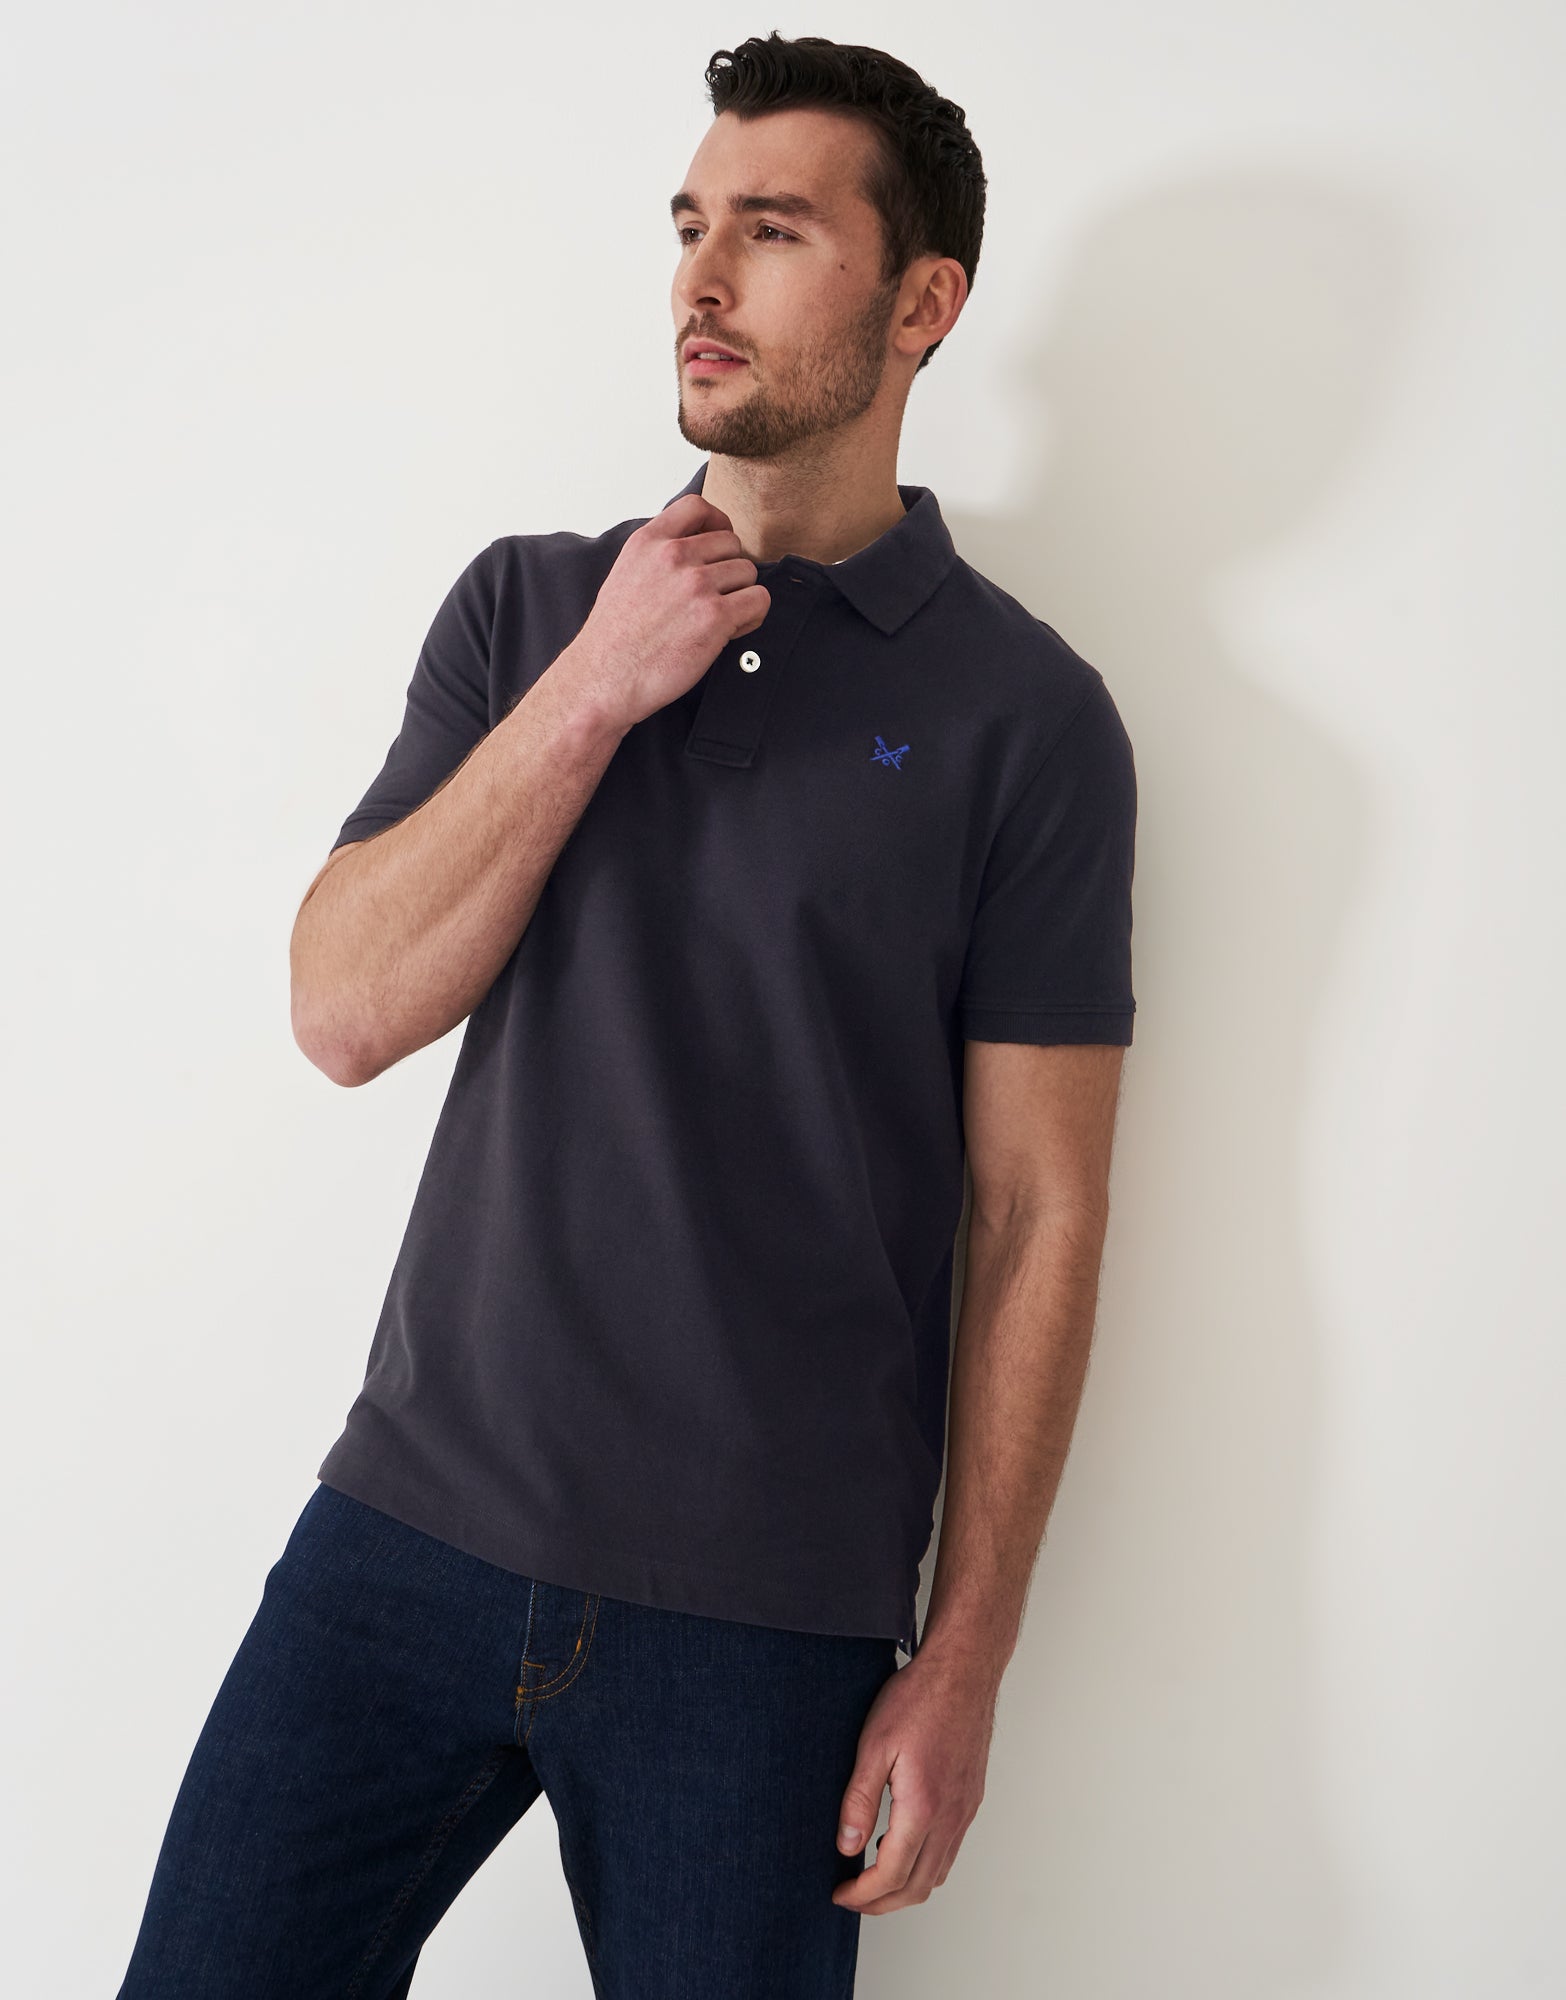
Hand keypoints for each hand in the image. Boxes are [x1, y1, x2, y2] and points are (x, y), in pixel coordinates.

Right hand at [553, 492, 769, 736]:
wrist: (605, 677)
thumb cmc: (614, 638)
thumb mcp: (625, 574)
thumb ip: (658, 554)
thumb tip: (694, 548)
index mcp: (648, 541)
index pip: (697, 507)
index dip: (718, 522)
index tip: (719, 543)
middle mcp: (673, 556)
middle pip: (731, 543)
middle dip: (729, 570)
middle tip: (714, 599)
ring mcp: (696, 584)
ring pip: (748, 572)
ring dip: (741, 595)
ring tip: (719, 619)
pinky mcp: (715, 616)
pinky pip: (758, 600)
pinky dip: (751, 617)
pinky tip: (730, 631)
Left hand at [830, 1647, 997, 1914]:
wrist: (963, 1671)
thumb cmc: (919, 1699)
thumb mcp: (874, 1745)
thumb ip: (859, 1800)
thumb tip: (846, 1846)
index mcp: (924, 1808)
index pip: (892, 1875)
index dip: (862, 1894)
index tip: (840, 1893)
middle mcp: (950, 1817)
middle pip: (918, 1887)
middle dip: (881, 1903)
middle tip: (852, 1897)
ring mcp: (965, 1810)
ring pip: (938, 1873)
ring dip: (904, 1888)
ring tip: (872, 1877)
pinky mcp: (970, 1799)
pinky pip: (949, 1852)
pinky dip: (924, 1865)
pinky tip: (902, 1847)